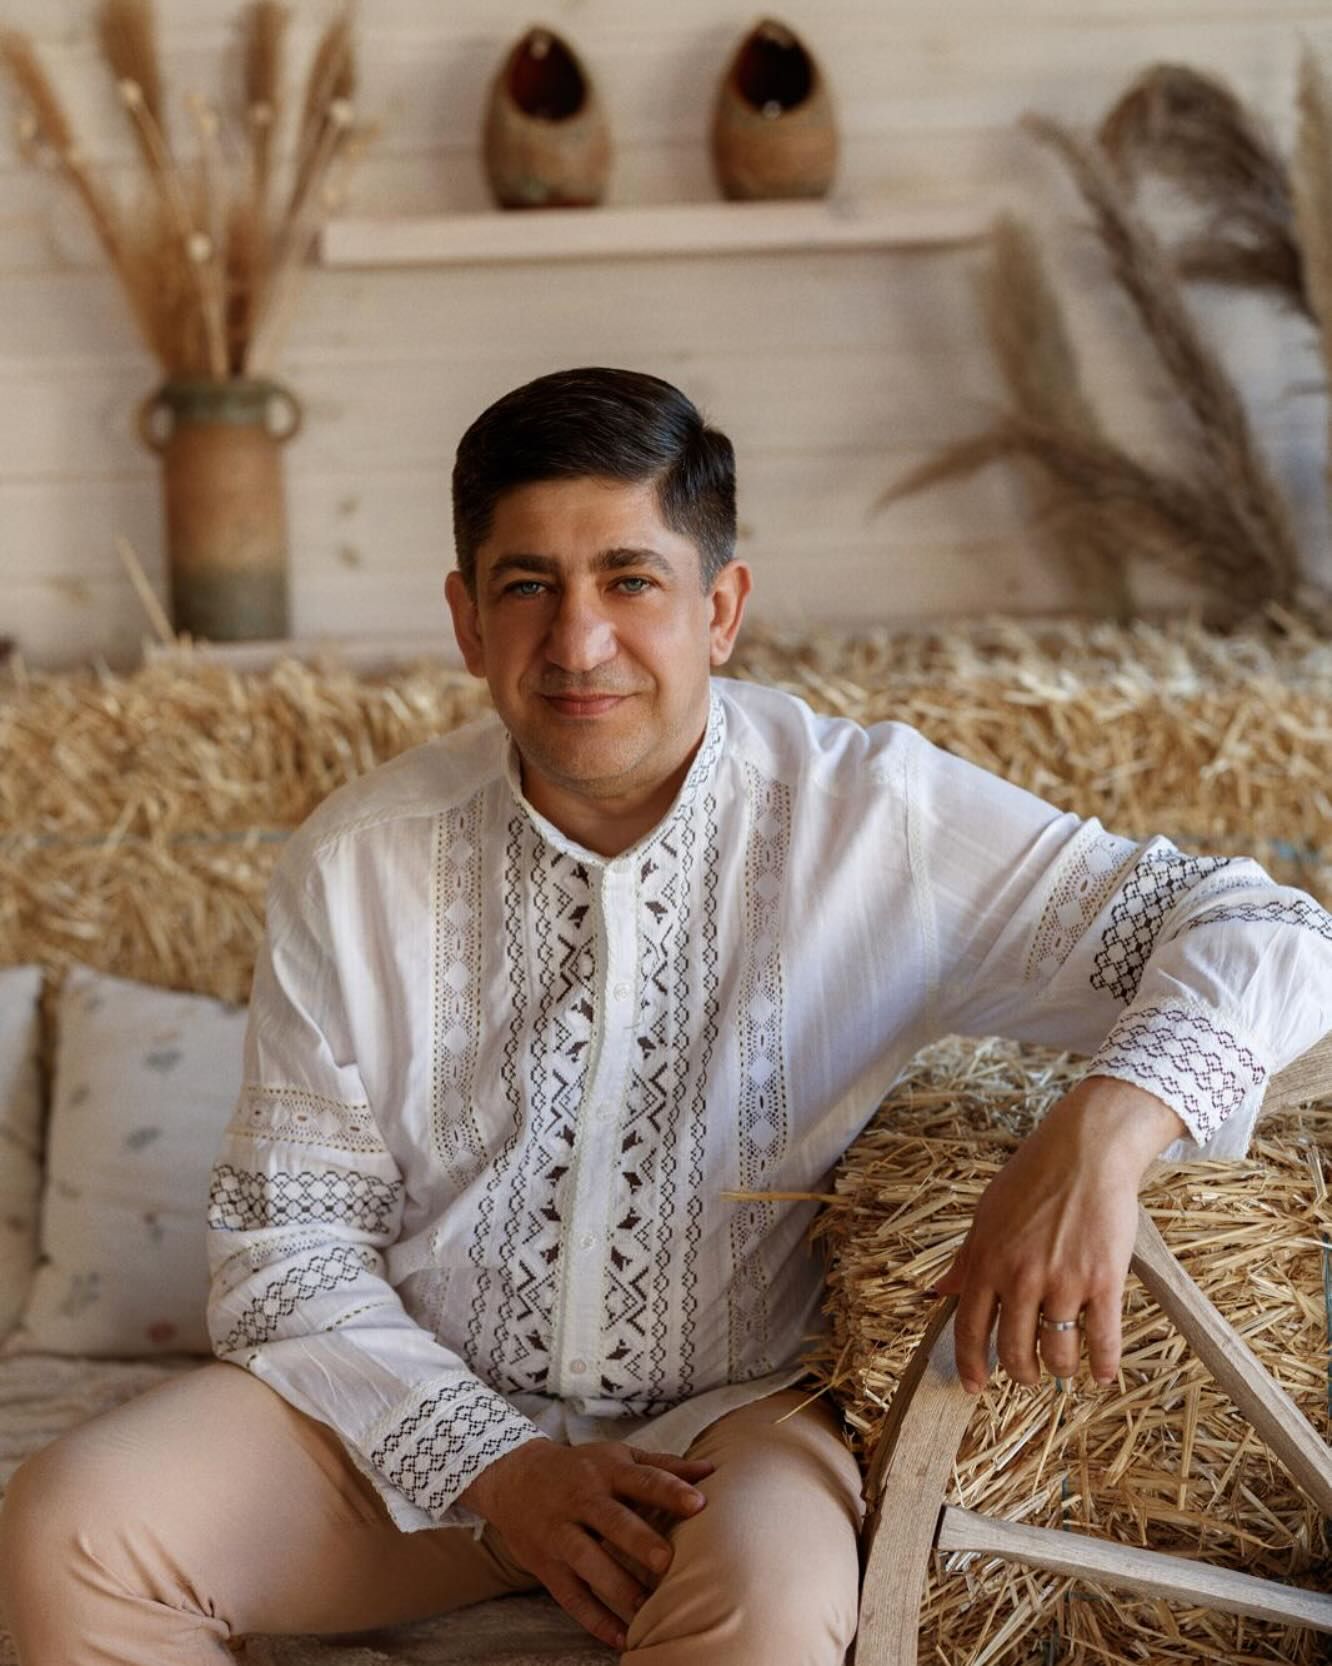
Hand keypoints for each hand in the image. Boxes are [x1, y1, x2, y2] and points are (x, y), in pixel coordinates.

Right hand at [456, 1436, 714, 1650]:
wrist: (514, 1477)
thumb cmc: (582, 1468)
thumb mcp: (618, 1456)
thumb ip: (663, 1466)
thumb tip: (710, 1469)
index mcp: (607, 1469)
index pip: (642, 1479)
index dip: (669, 1491)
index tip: (698, 1504)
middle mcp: (583, 1499)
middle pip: (612, 1521)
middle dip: (639, 1541)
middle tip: (667, 1561)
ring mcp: (562, 1533)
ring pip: (588, 1561)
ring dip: (617, 1585)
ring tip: (648, 1608)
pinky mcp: (547, 1566)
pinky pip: (571, 1597)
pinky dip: (595, 1620)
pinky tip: (621, 1639)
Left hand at [934, 1075, 1184, 1391]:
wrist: (1084, 1152)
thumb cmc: (1032, 1179)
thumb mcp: (986, 1216)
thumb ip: (967, 1261)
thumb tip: (939, 1293)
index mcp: (986, 1261)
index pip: (970, 1329)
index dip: (971, 1365)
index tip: (975, 1387)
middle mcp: (1020, 1277)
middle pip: (1014, 1350)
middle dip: (1020, 1373)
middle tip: (1028, 1376)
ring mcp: (1063, 1282)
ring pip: (1057, 1354)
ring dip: (1060, 1371)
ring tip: (1063, 1369)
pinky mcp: (1103, 1281)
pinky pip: (1103, 1340)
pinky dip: (1103, 1365)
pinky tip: (1103, 1374)